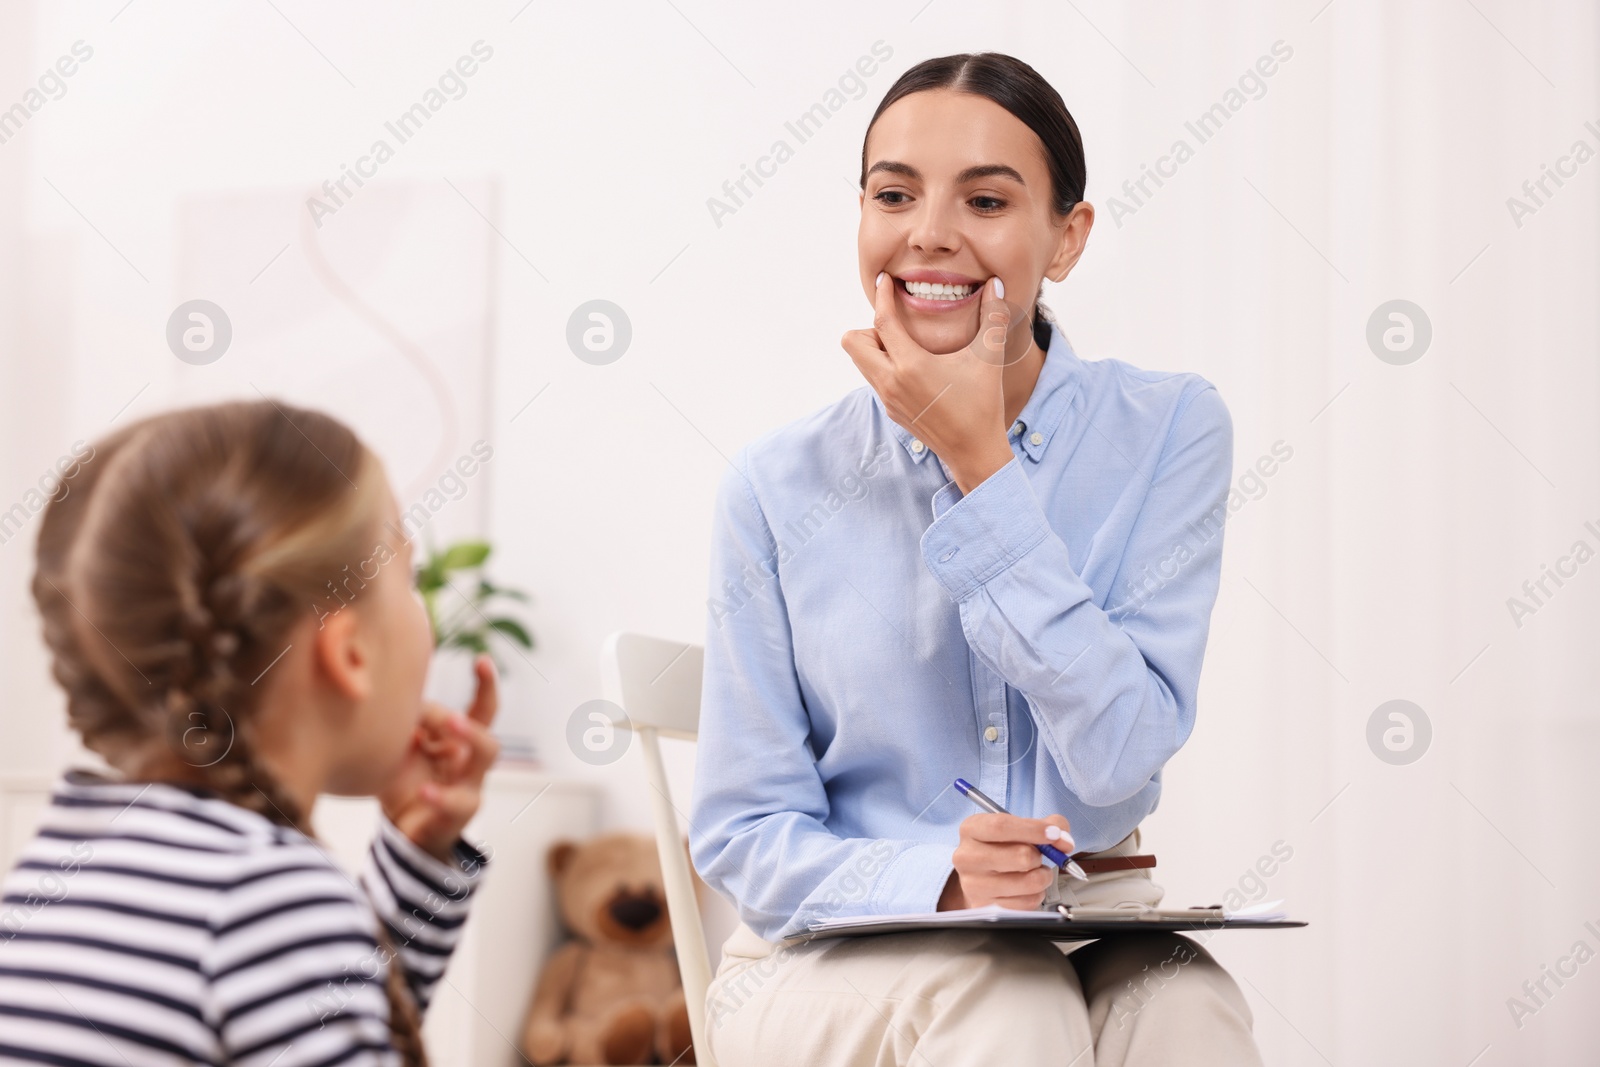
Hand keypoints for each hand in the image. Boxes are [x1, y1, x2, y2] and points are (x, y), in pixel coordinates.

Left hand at [379, 655, 500, 861]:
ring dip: (470, 741)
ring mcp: (468, 789)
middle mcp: (471, 763)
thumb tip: (407, 697)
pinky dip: (440, 797)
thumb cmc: (406, 779)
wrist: (404, 828)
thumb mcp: (404, 746)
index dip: (486, 685)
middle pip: (489, 740)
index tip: (481, 660)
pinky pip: (456, 804)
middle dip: (472, 724)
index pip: (483, 711)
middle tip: (451, 715)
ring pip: (484, 763)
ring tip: (451, 727)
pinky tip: (424, 791)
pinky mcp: (457, 816)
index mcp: (461, 742)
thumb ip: (410, 722)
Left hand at [841, 272, 1018, 493]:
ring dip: (876, 347)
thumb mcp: (988, 359)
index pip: (882, 321)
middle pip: (852, 343)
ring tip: (909, 345)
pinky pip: (874, 378)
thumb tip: (995, 284)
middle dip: (869, 326)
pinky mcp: (891, 411)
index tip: (884, 281)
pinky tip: (915, 367)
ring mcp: (887, 399)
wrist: (974, 452)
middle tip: (899, 324)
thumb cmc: (982, 404)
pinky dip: (884, 366)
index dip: (882, 296)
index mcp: (910, 366)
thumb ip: (993, 317)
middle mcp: (890, 382)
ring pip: (860, 362)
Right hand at [937, 811, 1073, 910]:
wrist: (978, 876)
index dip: (1033, 829)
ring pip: (1029, 882)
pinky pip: (1028, 902)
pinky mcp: (986, 907)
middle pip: (1020, 856)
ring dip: (1042, 876)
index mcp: (971, 829)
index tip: (1055, 834)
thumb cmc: (1000, 847)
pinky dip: (1037, 894)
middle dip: (1040, 856)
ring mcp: (974, 885)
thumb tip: (1064, 841)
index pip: (1001, 826)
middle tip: (1039, 856)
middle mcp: (967, 857)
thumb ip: (1046, 825)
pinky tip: (1028, 887)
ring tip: (1036, 871)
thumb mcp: (1016, 826)